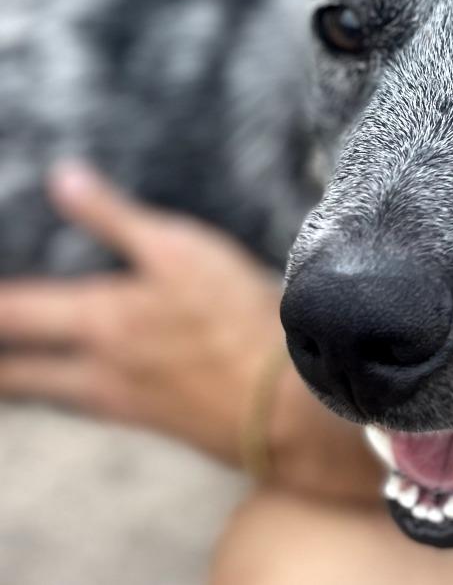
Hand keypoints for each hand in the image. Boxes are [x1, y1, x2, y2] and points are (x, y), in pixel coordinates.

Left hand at [0, 163, 283, 463]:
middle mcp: (96, 370)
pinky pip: (92, 408)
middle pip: (15, 375)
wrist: (281, 405)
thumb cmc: (231, 316)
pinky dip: (68, 395)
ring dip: (21, 382)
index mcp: (97, 320)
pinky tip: (82, 387)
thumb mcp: (179, 249)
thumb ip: (115, 216)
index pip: (8, 314)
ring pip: (51, 396)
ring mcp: (124, 402)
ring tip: (12, 370)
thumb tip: (62, 176)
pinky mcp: (156, 420)